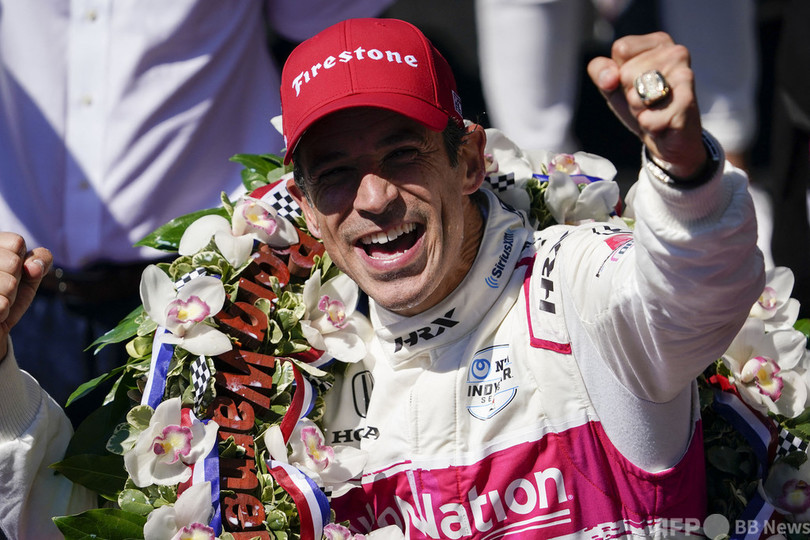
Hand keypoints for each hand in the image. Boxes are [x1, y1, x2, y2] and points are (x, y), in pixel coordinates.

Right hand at [0, 233, 51, 359]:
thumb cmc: (11, 294)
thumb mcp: (31, 275)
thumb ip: (41, 260)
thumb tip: (33, 267)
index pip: (17, 242)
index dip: (22, 262)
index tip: (13, 271)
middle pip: (13, 262)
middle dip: (16, 281)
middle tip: (5, 290)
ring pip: (8, 284)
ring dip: (9, 298)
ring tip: (0, 301)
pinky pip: (0, 305)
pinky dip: (2, 311)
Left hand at [587, 32, 706, 178]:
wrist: (668, 139)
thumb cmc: (641, 106)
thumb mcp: (613, 85)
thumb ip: (600, 70)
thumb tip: (609, 78)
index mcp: (659, 42)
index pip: (621, 48)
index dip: (618, 72)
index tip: (634, 83)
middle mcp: (676, 52)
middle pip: (626, 72)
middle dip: (629, 94)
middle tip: (646, 102)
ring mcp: (684, 75)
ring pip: (636, 95)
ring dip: (638, 110)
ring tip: (653, 111)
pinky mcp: (687, 102)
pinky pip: (647, 117)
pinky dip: (648, 125)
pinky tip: (662, 124)